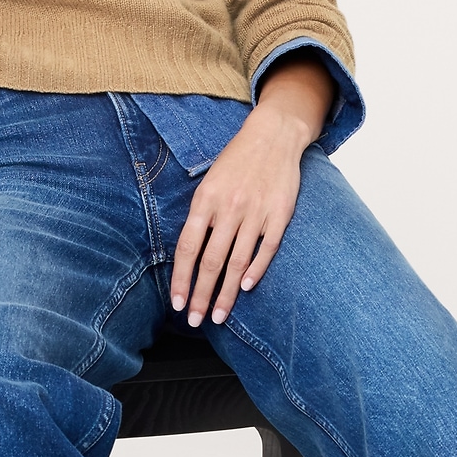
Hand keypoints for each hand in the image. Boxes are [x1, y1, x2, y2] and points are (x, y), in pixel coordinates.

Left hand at [170, 55, 334, 326]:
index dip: (181, 279)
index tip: (177, 304)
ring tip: (218, 315)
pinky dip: (256, 270)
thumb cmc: (236, 162)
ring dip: (227, 293)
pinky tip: (247, 288)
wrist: (273, 136)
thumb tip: (189, 255)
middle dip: (201, 295)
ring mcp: (255, 213)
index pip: (188, 248)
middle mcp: (229, 209)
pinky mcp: (279, 214)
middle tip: (195, 320)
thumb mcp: (208, 182)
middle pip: (211, 262)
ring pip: (238, 262)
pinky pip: (266, 249)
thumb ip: (200, 216)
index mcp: (206, 200)